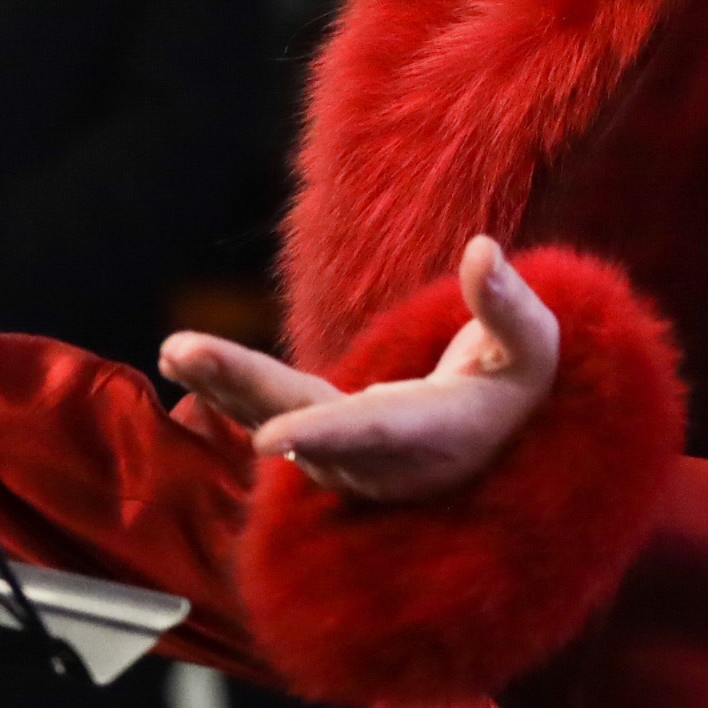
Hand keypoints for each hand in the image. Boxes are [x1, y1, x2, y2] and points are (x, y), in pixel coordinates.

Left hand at [158, 236, 561, 503]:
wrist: (494, 443)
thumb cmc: (516, 385)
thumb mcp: (534, 346)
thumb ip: (508, 305)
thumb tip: (483, 250)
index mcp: (432, 434)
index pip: (373, 436)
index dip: (323, 437)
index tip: (271, 441)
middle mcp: (377, 457)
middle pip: (302, 423)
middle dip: (241, 388)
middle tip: (182, 350)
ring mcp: (342, 455)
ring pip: (274, 419)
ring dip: (222, 384)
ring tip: (173, 350)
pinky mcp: (319, 439)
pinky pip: (268, 413)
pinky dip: (226, 388)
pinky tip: (182, 360)